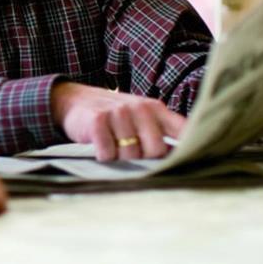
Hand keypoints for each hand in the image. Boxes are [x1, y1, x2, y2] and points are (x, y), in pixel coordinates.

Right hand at [52, 82, 185, 160]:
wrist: (75, 100)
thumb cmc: (113, 116)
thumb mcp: (140, 117)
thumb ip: (163, 132)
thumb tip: (184, 157)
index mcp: (155, 108)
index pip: (182, 130)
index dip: (187, 149)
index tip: (187, 163)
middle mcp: (139, 108)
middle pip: (156, 150)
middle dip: (144, 159)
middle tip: (131, 153)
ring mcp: (118, 113)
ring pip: (130, 155)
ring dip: (120, 159)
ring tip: (113, 148)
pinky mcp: (98, 121)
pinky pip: (108, 153)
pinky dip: (103, 156)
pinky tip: (100, 147)